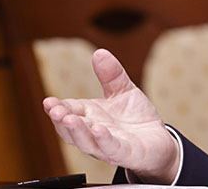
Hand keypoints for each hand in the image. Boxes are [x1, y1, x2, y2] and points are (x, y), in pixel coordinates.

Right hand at [43, 49, 179, 182]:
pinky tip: (99, 130)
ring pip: (87, 142)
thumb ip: (112, 74)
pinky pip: (112, 148)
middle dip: (61, 120)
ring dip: (77, 131)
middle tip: (54, 110)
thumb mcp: (124, 91)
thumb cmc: (136, 118)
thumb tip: (100, 53)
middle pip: (72, 129)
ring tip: (69, 119)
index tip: (48, 101)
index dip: (57, 108)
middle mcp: (94, 133)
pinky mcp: (127, 153)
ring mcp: (108, 145)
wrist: (158, 140)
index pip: (69, 111)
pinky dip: (104, 140)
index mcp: (90, 116)